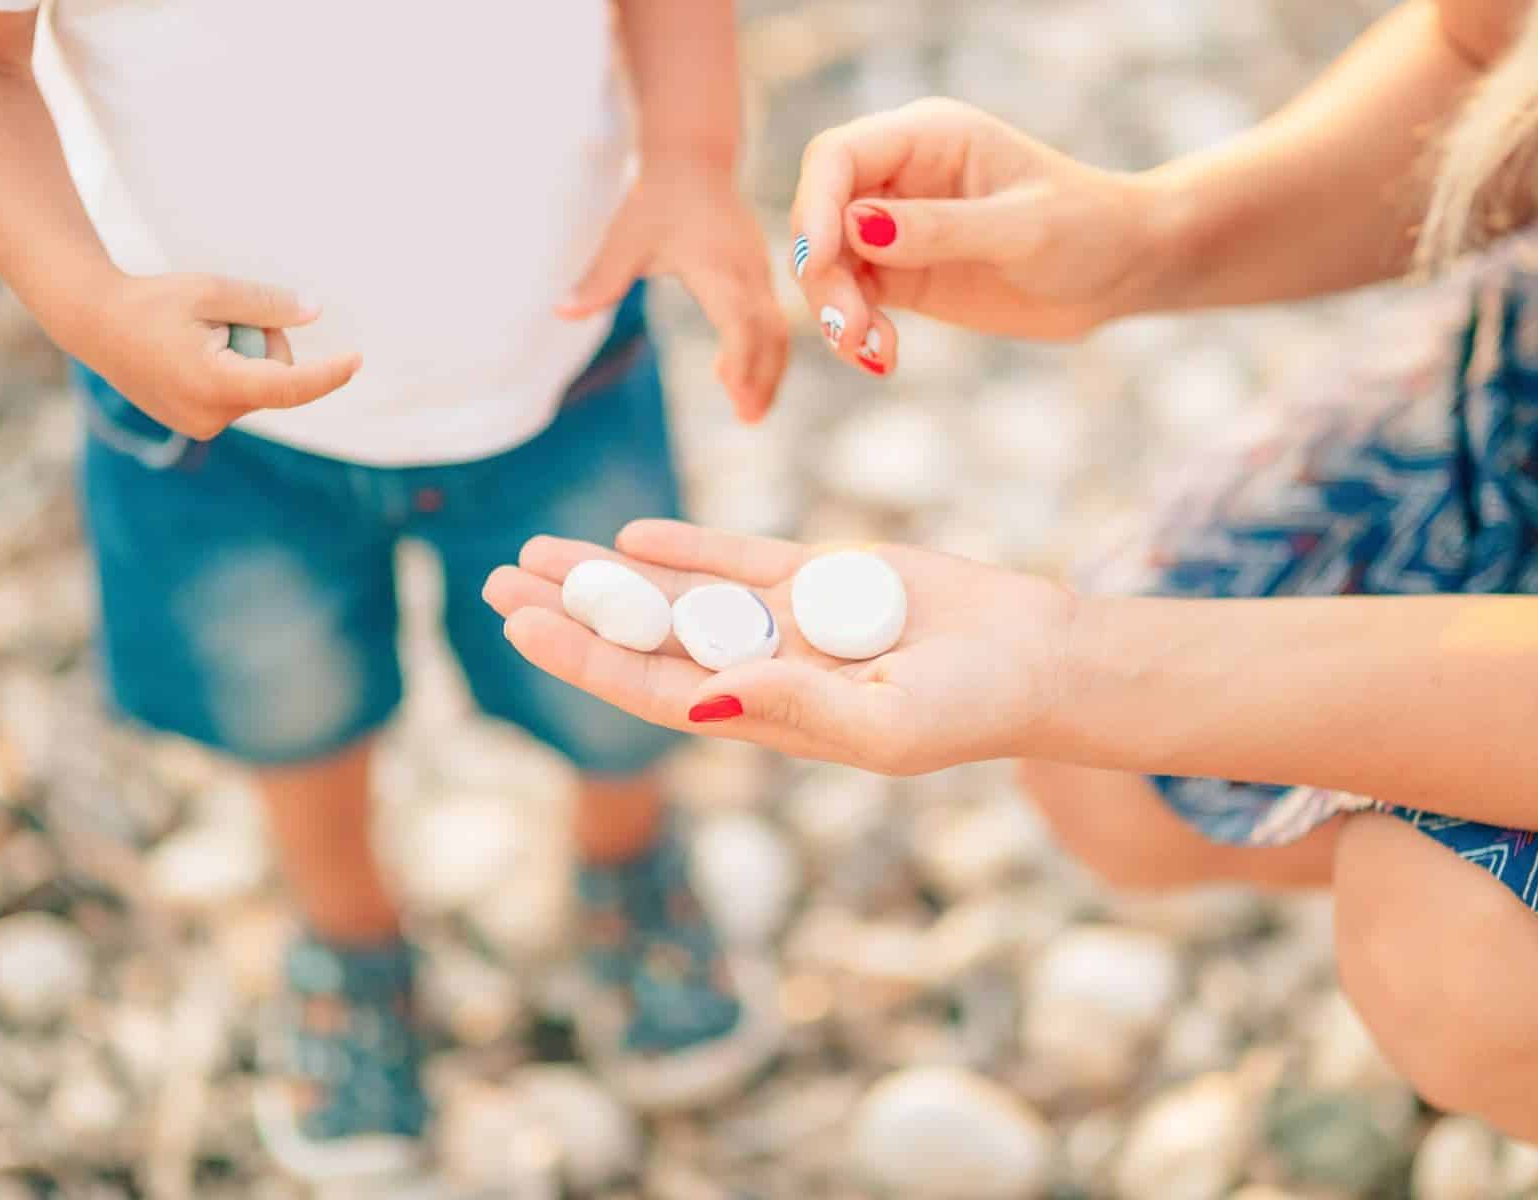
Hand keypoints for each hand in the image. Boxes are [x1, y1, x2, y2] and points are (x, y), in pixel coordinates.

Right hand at [83, 274, 361, 438]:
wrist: (94, 323)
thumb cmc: (151, 301)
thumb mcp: (211, 291)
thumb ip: (266, 304)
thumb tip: (314, 312)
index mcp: (215, 384)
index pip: (288, 387)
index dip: (327, 374)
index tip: (356, 360)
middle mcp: (210, 416)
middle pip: (276, 377)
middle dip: (265, 342)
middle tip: (216, 319)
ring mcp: (202, 426)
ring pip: (259, 385)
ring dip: (244, 355)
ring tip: (195, 338)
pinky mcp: (198, 426)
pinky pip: (239, 393)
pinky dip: (231, 369)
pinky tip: (191, 356)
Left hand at [483, 520, 1076, 773]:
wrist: (1039, 660)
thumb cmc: (973, 709)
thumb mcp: (886, 724)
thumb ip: (796, 705)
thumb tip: (700, 695)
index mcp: (766, 717)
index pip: (651, 688)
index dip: (584, 658)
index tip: (522, 628)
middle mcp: (762, 671)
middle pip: (644, 637)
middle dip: (571, 612)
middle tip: (498, 579)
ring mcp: (788, 622)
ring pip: (676, 594)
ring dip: (608, 575)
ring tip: (539, 550)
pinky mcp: (821, 578)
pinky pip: (737, 559)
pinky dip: (686, 547)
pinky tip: (631, 536)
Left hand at [560, 161, 788, 422]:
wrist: (693, 159)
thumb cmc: (658, 199)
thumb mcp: (625, 238)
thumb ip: (600, 279)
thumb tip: (561, 312)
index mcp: (719, 269)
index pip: (741, 326)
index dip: (742, 364)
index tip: (734, 398)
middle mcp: (748, 274)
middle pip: (770, 337)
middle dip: (763, 380)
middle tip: (749, 420)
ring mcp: (759, 273)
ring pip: (778, 331)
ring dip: (768, 371)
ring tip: (750, 410)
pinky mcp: (759, 273)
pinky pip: (772, 319)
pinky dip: (763, 351)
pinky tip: (733, 371)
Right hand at [792, 99, 1161, 371]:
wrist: (1122, 270)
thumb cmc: (1088, 229)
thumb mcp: (1023, 229)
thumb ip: (942, 228)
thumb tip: (857, 227)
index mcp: (929, 135)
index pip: (837, 156)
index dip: (814, 206)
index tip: (820, 264)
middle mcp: (902, 174)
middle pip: (821, 214)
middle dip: (823, 275)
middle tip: (851, 330)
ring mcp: (897, 226)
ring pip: (829, 264)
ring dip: (835, 311)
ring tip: (872, 352)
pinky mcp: (904, 273)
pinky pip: (854, 299)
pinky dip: (856, 332)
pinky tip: (883, 358)